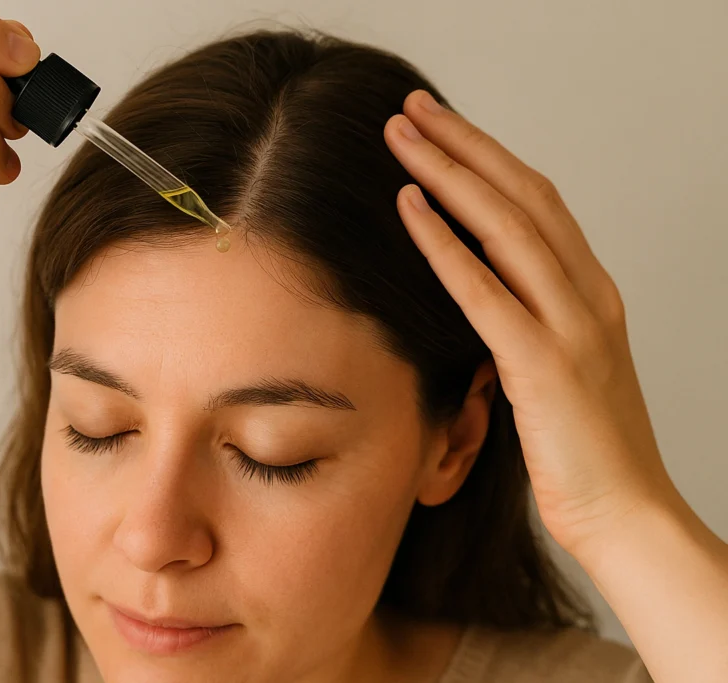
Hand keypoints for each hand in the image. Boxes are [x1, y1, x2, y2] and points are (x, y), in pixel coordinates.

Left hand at [383, 89, 677, 558]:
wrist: (628, 515)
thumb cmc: (586, 452)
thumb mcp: (556, 371)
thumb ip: (523, 326)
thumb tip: (475, 300)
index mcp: (591, 296)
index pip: (538, 205)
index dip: (489, 159)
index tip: (443, 130)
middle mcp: (588, 296)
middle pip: (522, 195)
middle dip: (464, 144)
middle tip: (412, 108)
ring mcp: (572, 326)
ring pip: (506, 225)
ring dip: (448, 172)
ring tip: (401, 136)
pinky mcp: (545, 365)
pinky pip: (485, 290)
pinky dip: (444, 243)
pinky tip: (409, 206)